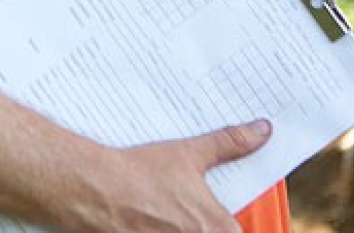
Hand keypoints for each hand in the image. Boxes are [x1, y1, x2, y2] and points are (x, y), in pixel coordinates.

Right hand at [60, 118, 271, 232]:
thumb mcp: (189, 154)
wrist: (91, 190)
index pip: (233, 230)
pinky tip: (138, 222)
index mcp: (218, 227)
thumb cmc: (140, 174)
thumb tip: (262, 131)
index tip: (201, 209)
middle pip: (212, 232)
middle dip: (192, 222)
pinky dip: (149, 230)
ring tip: (152, 213)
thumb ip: (230, 144)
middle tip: (170, 207)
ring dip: (169, 226)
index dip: (219, 220)